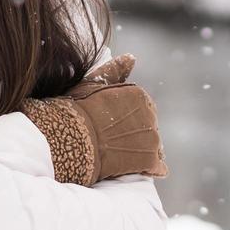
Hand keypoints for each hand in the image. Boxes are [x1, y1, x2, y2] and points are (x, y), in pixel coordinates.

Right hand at [21, 53, 168, 184]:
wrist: (71, 137)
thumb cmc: (77, 109)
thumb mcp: (94, 83)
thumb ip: (115, 70)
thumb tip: (131, 57)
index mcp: (139, 95)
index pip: (142, 107)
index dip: (129, 117)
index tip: (116, 124)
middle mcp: (150, 115)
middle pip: (147, 126)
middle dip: (137, 133)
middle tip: (118, 142)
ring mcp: (152, 139)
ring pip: (153, 146)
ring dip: (144, 150)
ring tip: (125, 156)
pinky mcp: (149, 161)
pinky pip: (157, 167)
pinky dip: (155, 169)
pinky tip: (149, 171)